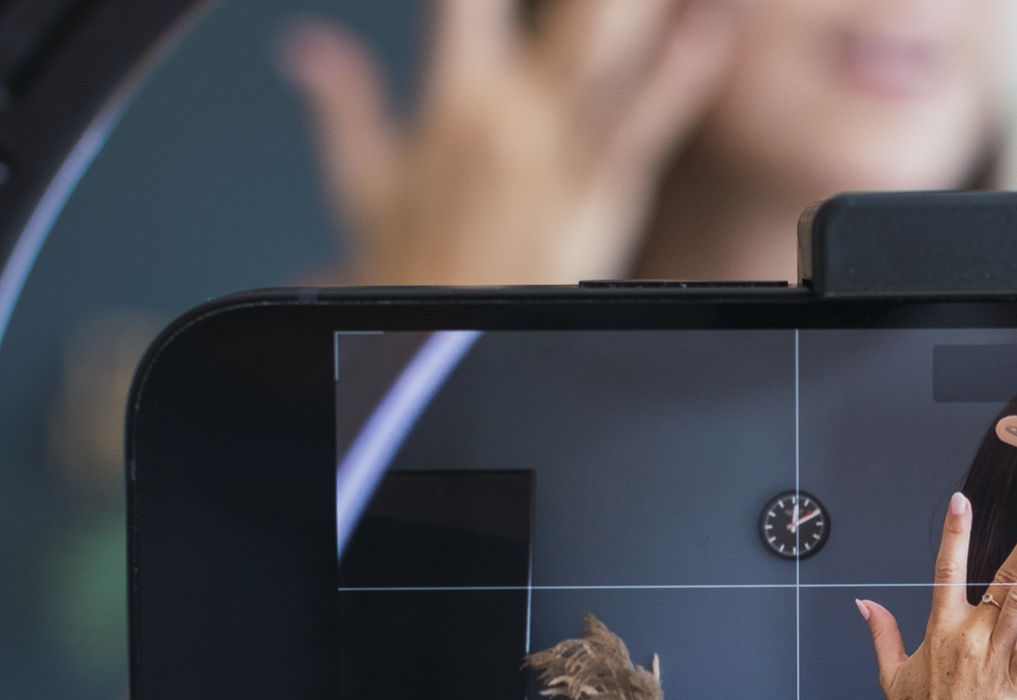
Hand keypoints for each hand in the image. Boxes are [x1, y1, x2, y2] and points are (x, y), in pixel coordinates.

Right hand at [279, 0, 738, 284]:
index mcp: (456, 102)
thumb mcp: (365, 184)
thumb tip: (307, 47)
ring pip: (603, 53)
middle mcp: (508, 116)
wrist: (437, 348)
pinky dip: (680, 81)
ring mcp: (556, 154)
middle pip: (563, 12)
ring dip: (630, 7)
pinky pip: (644, 130)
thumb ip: (345, 105)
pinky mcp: (600, 199)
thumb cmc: (417, 272)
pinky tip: (709, 32)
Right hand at [858, 494, 1016, 699]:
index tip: (961, 500)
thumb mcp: (890, 672)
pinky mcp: (1015, 682)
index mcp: (939, 629)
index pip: (945, 569)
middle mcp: (967, 637)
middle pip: (998, 579)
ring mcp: (993, 658)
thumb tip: (863, 603)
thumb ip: (882, 632)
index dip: (954, 533)